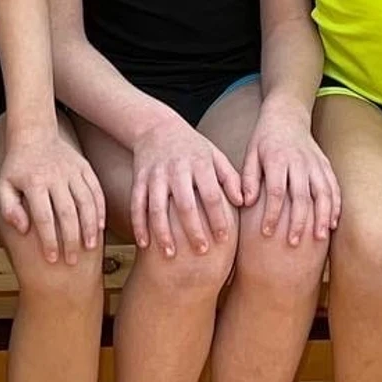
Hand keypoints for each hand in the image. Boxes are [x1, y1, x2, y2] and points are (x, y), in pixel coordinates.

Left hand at [0, 124, 104, 265]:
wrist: (34, 134)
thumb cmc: (17, 167)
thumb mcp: (3, 187)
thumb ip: (9, 209)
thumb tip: (23, 228)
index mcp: (34, 183)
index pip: (43, 217)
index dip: (49, 240)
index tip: (52, 259)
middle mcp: (55, 176)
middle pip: (67, 212)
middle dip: (71, 239)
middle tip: (72, 261)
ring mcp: (73, 171)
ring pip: (86, 202)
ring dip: (90, 226)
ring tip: (90, 246)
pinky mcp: (85, 167)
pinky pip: (96, 190)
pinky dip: (100, 209)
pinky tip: (101, 226)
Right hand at [128, 114, 243, 258]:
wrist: (156, 126)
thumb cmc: (192, 146)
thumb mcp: (214, 155)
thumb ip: (230, 177)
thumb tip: (244, 202)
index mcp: (199, 163)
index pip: (211, 194)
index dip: (218, 217)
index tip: (225, 238)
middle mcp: (177, 169)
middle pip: (185, 204)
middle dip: (193, 230)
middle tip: (201, 252)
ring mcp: (155, 175)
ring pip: (157, 208)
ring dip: (163, 233)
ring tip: (170, 255)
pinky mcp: (138, 179)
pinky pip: (136, 205)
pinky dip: (138, 225)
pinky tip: (144, 244)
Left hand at [242, 110, 340, 245]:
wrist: (287, 115)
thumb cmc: (265, 139)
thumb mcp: (250, 154)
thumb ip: (248, 178)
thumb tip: (246, 202)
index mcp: (277, 158)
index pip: (276, 191)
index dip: (272, 213)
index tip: (267, 233)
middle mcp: (299, 161)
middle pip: (302, 195)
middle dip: (299, 221)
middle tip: (293, 243)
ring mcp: (316, 163)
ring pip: (323, 193)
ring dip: (322, 216)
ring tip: (319, 238)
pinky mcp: (326, 165)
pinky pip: (334, 187)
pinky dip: (335, 205)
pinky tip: (332, 223)